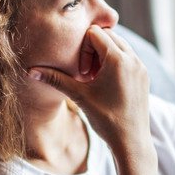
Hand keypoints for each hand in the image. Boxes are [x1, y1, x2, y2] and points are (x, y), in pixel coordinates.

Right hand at [28, 26, 150, 156]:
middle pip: (108, 35)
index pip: (94, 33)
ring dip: (104, 55)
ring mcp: (141, 66)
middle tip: (86, 74)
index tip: (81, 72)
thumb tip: (30, 71)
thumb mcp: (79, 96)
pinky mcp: (144, 75)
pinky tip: (106, 84)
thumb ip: (55, 79)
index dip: (82, 48)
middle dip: (93, 49)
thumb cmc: (105, 119)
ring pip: (119, 45)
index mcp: (118, 59)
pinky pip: (128, 57)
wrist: (131, 141)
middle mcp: (133, 58)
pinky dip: (115, 63)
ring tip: (95, 79)